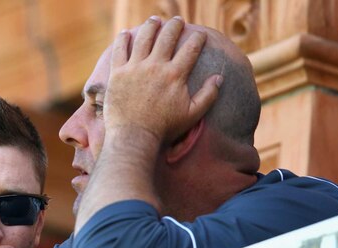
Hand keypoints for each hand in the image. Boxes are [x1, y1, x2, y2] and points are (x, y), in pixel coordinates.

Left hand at [105, 16, 219, 145]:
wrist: (134, 136)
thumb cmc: (164, 128)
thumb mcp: (192, 114)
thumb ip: (209, 95)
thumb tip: (219, 77)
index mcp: (176, 75)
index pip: (191, 48)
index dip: (198, 39)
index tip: (200, 35)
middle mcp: (156, 66)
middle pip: (167, 36)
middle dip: (175, 25)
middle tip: (177, 21)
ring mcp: (135, 68)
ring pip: (144, 38)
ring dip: (151, 26)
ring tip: (155, 20)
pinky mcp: (117, 73)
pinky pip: (119, 49)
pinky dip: (122, 39)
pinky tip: (125, 33)